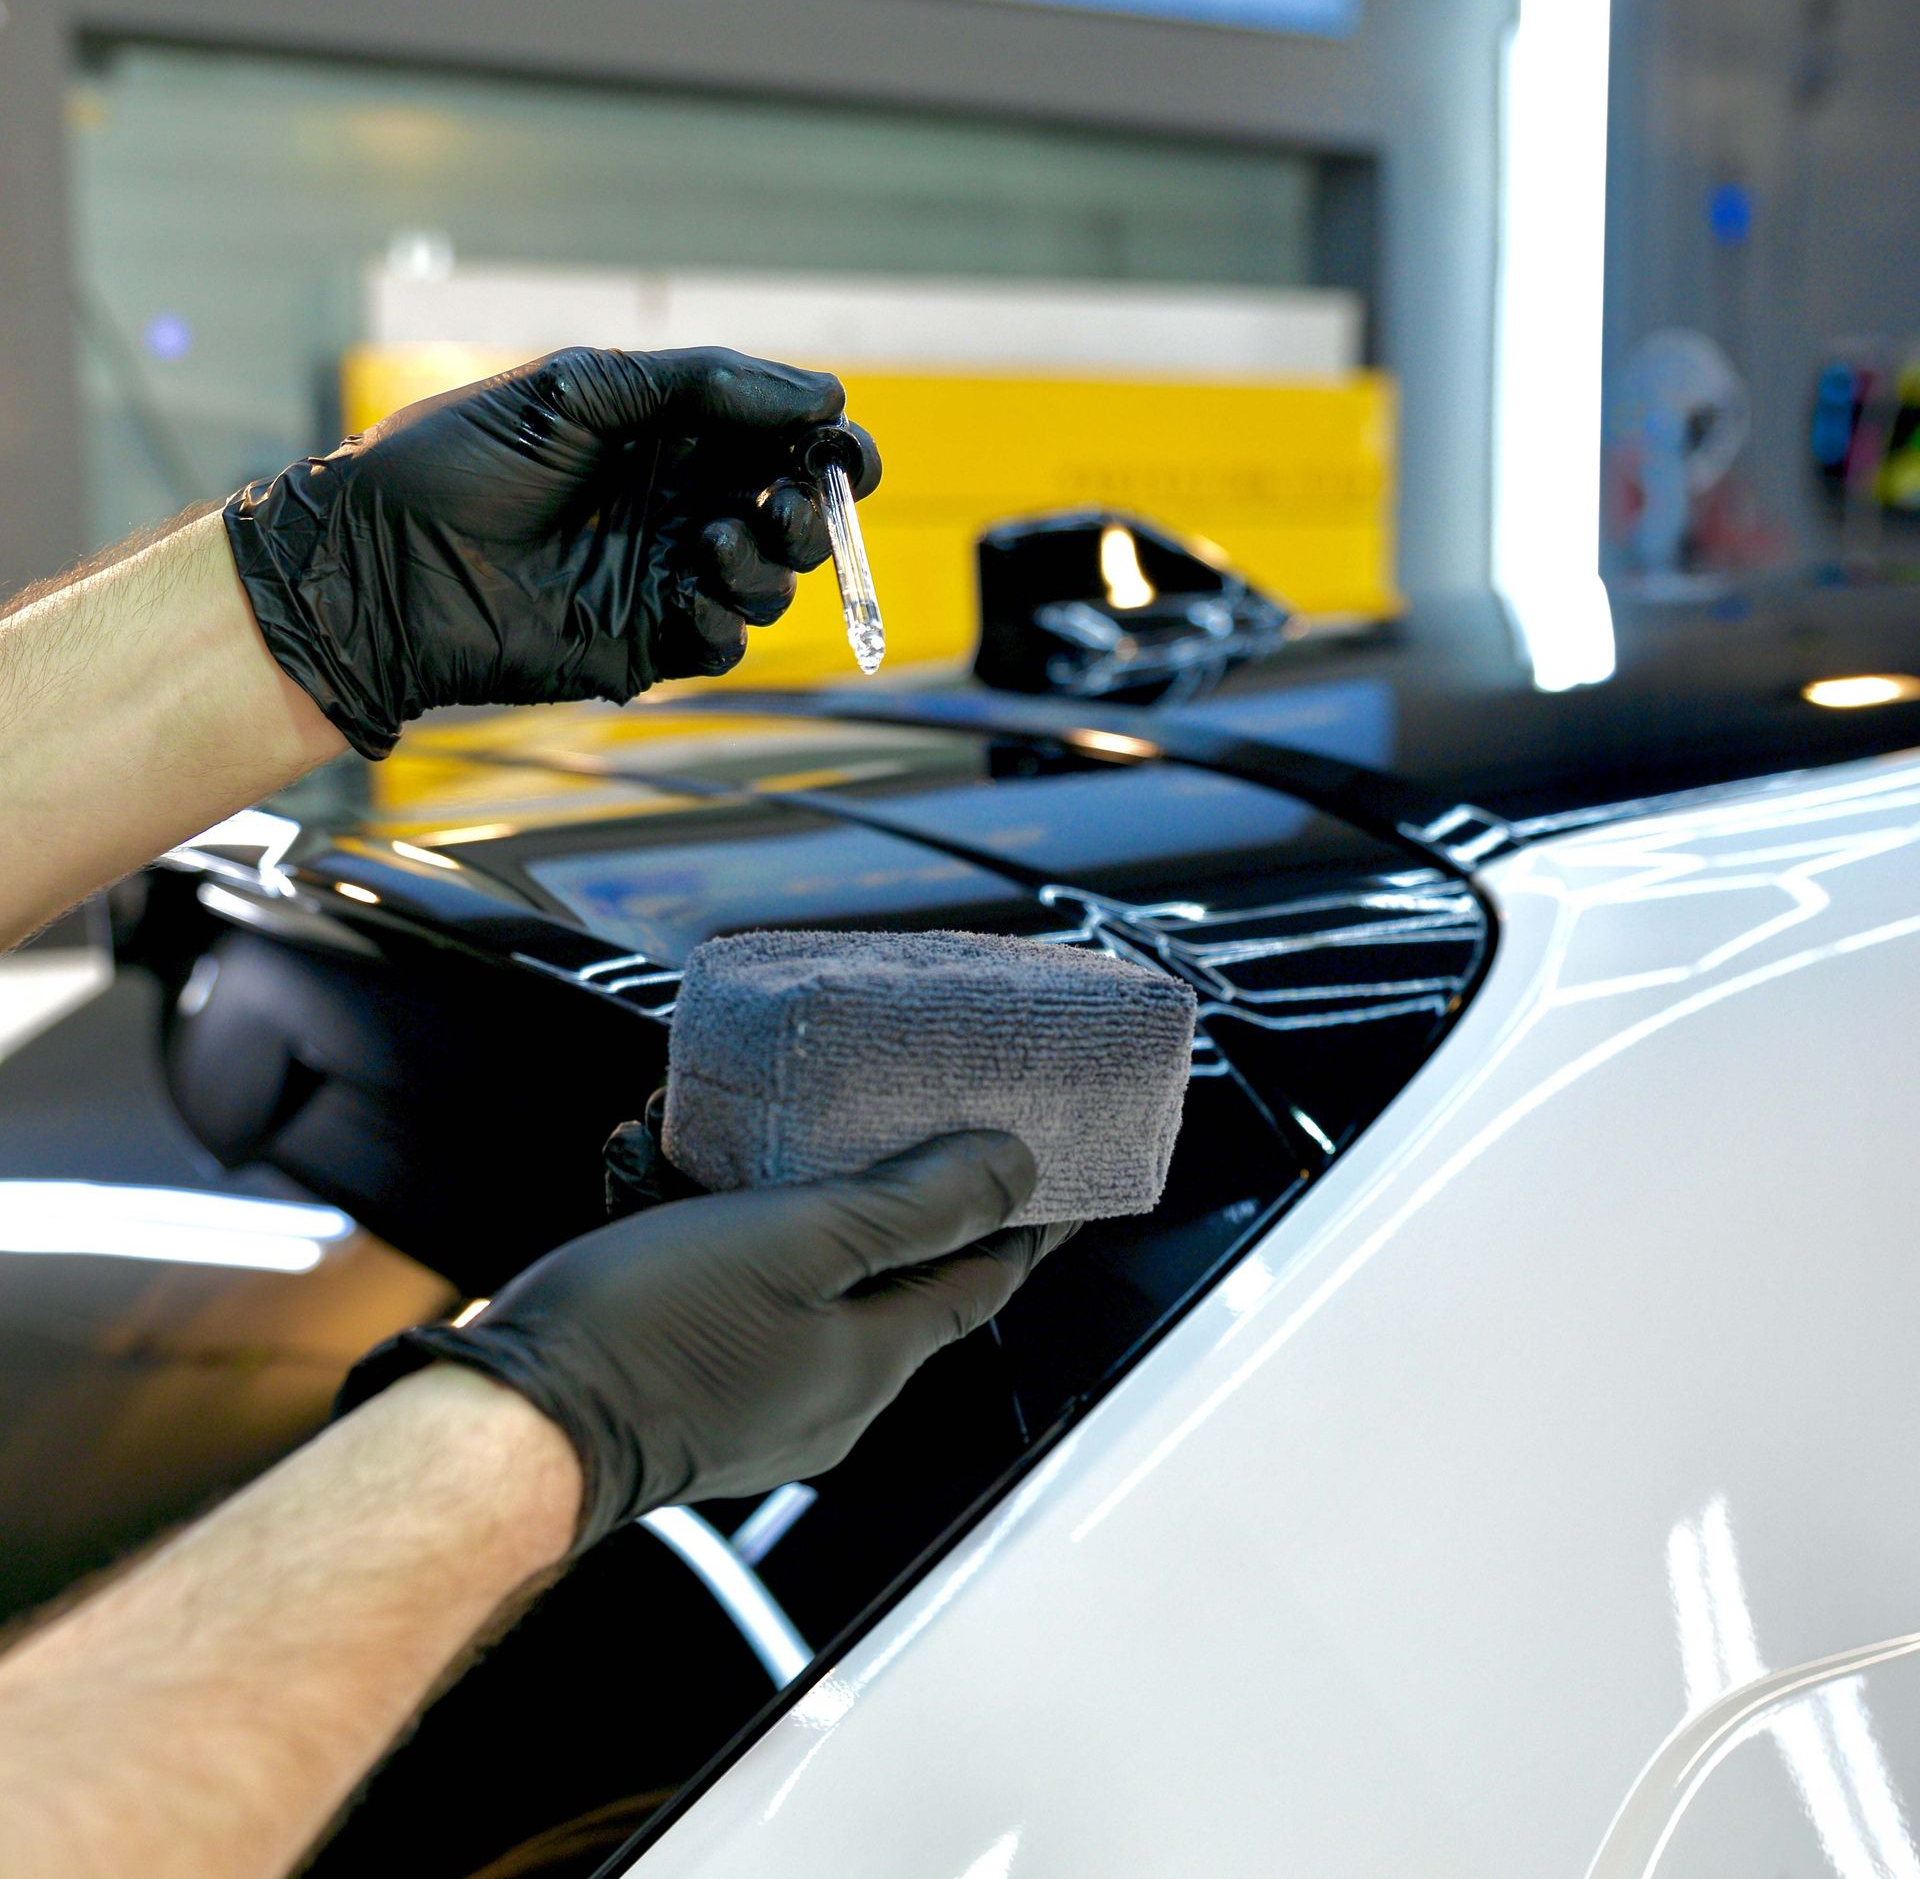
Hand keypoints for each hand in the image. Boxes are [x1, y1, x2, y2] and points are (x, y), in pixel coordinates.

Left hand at [223, 346, 881, 757]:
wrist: (384, 562)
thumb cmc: (459, 461)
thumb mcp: (579, 388)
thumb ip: (700, 384)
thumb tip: (820, 394)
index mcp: (670, 436)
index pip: (781, 442)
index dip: (829, 448)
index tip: (845, 450)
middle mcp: (679, 505)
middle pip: (795, 516)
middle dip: (812, 511)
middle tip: (787, 503)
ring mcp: (665, 576)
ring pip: (771, 583)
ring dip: (767, 563)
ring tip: (712, 541)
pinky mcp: (646, 641)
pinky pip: (724, 642)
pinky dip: (728, 621)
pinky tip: (694, 594)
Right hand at [339, 1133, 1071, 1552]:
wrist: (511, 1425)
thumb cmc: (654, 1331)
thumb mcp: (803, 1242)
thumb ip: (914, 1206)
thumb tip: (1016, 1171)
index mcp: (873, 1361)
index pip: (985, 1280)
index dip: (1026, 1222)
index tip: (1062, 1174)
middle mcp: (829, 1392)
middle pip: (897, 1276)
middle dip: (902, 1195)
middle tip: (906, 1121)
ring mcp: (757, 1396)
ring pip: (807, 1274)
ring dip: (791, 1200)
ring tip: (755, 1132)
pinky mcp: (689, 1386)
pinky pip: (736, 1290)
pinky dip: (719, 1228)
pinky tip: (672, 1173)